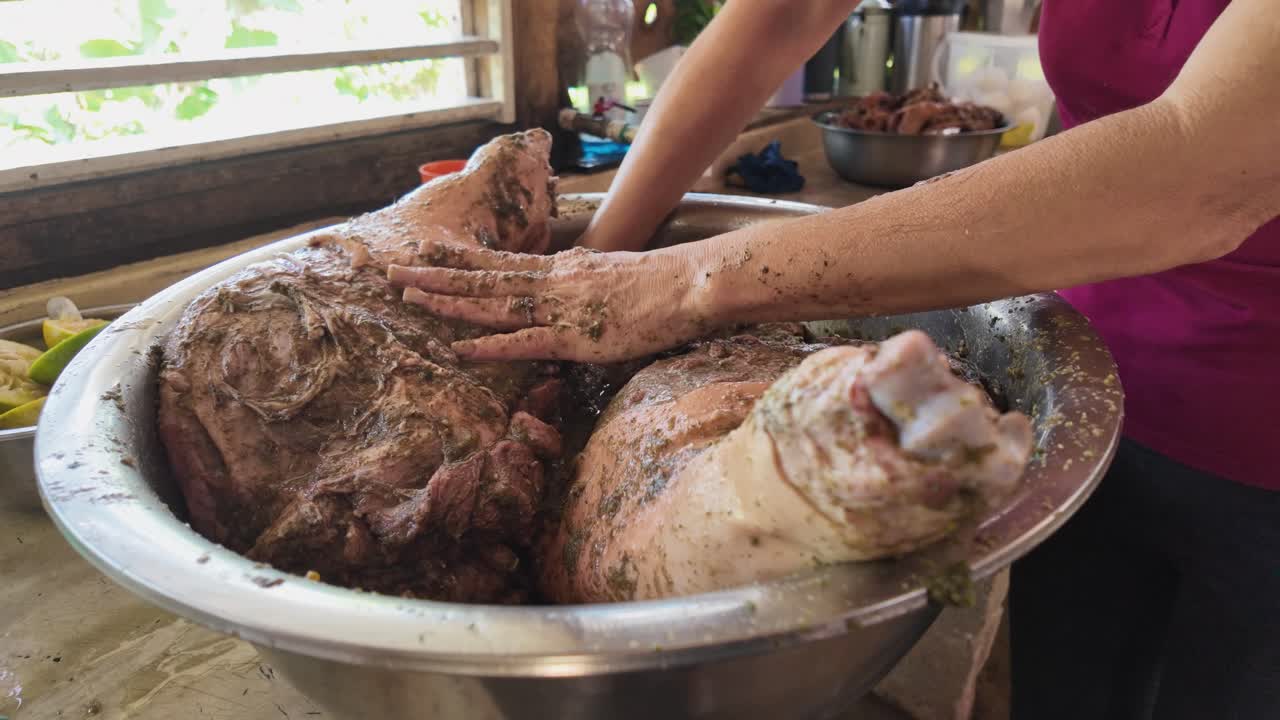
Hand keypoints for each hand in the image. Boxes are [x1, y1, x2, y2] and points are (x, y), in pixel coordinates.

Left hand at [388, 241, 712, 362]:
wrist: (686, 285)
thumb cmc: (657, 282)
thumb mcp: (609, 270)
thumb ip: (582, 273)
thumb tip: (569, 266)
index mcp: (559, 268)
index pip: (499, 262)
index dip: (459, 258)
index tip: (424, 250)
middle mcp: (550, 282)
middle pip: (482, 279)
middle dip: (435, 276)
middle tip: (392, 271)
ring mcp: (559, 308)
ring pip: (492, 304)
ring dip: (449, 303)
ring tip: (410, 298)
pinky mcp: (574, 337)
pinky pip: (523, 342)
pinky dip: (489, 345)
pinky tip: (459, 348)